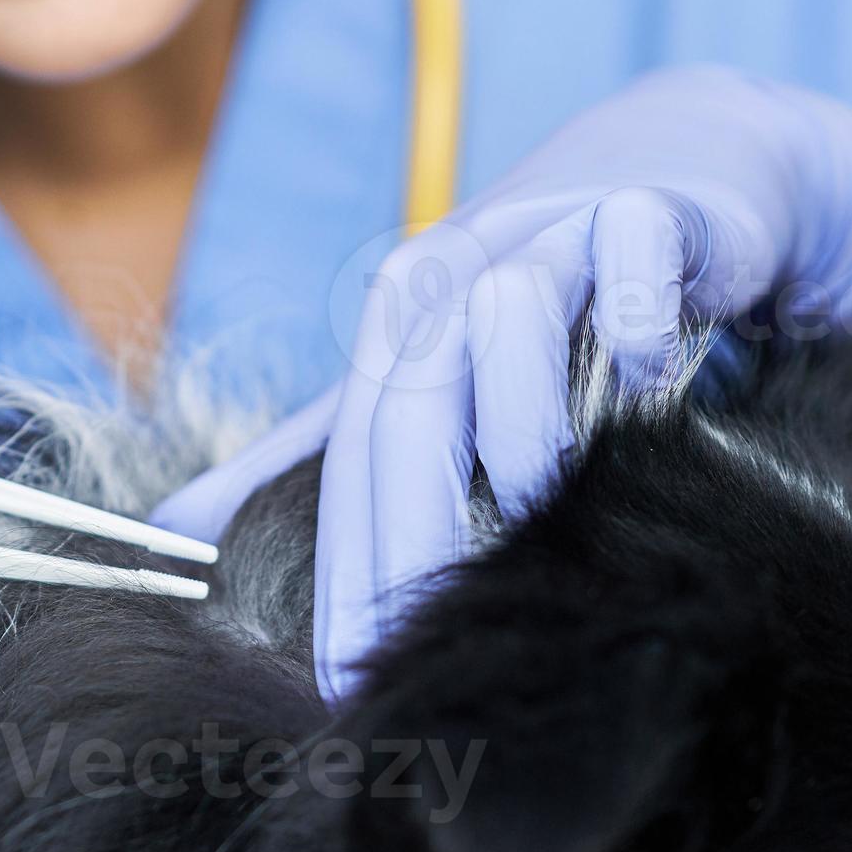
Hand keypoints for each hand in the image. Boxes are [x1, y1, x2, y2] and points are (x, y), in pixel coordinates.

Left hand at [154, 66, 851, 698]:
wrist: (682, 167)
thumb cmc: (548, 289)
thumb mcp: (419, 365)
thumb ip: (306, 453)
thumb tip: (169, 526)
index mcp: (402, 323)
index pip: (353, 463)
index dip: (343, 573)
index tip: (342, 684)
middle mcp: (463, 274)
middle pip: (413, 402)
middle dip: (406, 528)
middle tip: (416, 639)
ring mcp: (559, 234)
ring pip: (511, 315)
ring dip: (521, 416)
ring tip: (538, 501)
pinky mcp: (660, 211)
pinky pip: (637, 260)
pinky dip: (637, 322)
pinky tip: (649, 384)